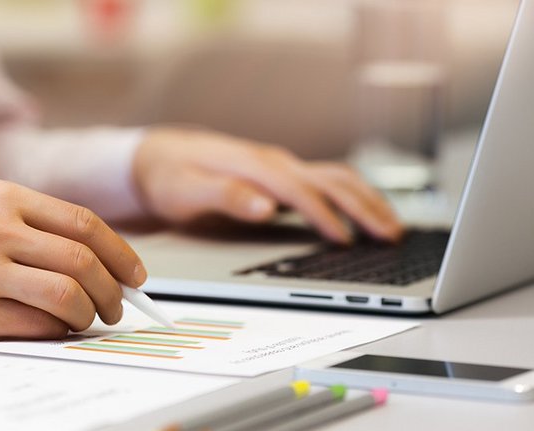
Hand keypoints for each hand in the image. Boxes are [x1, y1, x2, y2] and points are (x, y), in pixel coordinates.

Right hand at [0, 181, 145, 339]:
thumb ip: (34, 226)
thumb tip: (100, 262)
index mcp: (3, 197)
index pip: (84, 224)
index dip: (121, 253)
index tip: (136, 276)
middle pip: (82, 261)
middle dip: (112, 290)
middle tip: (116, 307)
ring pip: (65, 295)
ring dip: (89, 314)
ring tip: (88, 320)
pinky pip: (33, 325)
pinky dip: (55, 331)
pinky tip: (53, 329)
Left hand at [133, 127, 402, 242]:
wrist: (159, 156)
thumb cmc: (171, 175)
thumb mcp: (185, 189)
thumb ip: (224, 196)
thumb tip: (265, 207)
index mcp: (253, 164)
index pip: (299, 189)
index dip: (324, 215)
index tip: (346, 241)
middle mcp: (273, 161)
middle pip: (330, 179)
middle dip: (364, 206)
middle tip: (392, 235)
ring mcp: (279, 167)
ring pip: (335, 177)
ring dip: (366, 200)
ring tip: (391, 227)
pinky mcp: (281, 175)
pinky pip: (326, 182)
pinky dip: (352, 197)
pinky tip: (364, 214)